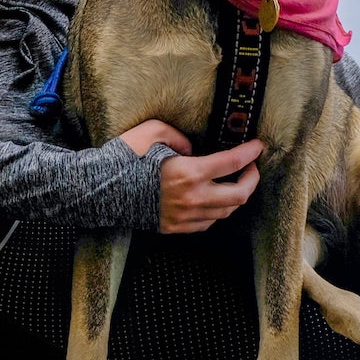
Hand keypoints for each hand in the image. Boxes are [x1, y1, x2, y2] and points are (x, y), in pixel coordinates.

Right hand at [120, 121, 263, 234]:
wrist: (100, 191)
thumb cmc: (125, 158)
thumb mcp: (153, 131)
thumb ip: (180, 137)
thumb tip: (193, 150)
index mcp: (189, 173)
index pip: (232, 163)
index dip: (250, 153)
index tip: (259, 145)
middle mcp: (192, 199)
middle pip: (239, 195)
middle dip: (252, 180)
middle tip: (251, 167)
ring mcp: (185, 217)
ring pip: (226, 212)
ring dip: (235, 196)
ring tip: (233, 181)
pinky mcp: (176, 228)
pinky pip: (208, 223)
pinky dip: (216, 210)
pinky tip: (212, 198)